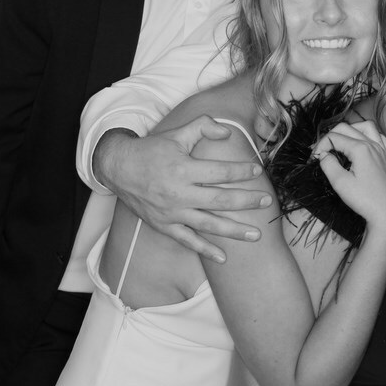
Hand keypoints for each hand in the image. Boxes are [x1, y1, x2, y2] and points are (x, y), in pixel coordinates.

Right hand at [93, 116, 272, 262]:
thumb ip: (203, 127)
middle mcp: (178, 193)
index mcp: (183, 169)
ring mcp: (172, 212)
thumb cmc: (152, 150)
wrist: (119, 168)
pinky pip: (187, 241)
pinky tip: (223, 258)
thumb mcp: (177, 133)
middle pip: (220, 200)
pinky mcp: (164, 225)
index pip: (220, 172)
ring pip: (208, 225)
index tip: (257, 171)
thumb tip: (227, 133)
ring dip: (234, 231)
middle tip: (266, 202)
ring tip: (256, 235)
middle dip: (246, 202)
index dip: (240, 171)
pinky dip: (205, 250)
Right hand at [315, 121, 385, 239]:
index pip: (334, 137)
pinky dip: (368, 135)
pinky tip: (363, 144)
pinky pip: (379, 137)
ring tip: (341, 140)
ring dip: (351, 129)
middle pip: (347, 128)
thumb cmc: (364, 200)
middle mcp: (373, 144)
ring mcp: (383, 150)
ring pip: (366, 127)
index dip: (320, 146)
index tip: (313, 159)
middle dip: (331, 136)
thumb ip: (328, 164)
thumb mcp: (340, 183)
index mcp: (360, 149)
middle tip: (322, 150)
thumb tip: (323, 155)